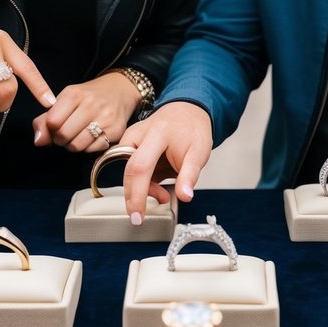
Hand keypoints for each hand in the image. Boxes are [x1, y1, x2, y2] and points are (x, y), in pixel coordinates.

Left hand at [31, 71, 141, 151]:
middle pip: (63, 135)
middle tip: (66, 133)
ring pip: (77, 146)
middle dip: (60, 139)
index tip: (56, 125)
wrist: (119, 90)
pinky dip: (87, 147)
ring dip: (73, 145)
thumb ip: (45, 120)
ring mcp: (106, 118)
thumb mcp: (65, 100)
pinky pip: (92, 150)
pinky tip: (91, 137)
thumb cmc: (87, 97)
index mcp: (75, 94)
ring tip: (77, 135)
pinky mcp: (116, 131)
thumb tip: (38, 141)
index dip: (50, 128)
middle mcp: (92, 105)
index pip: (52, 121)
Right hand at [118, 102, 212, 223]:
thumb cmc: (193, 130)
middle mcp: (138, 135)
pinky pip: (132, 169)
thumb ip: (190, 176)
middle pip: (128, 172)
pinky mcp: (129, 144)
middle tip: (147, 212)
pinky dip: (144, 181)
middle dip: (136, 197)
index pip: (139, 168)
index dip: (136, 195)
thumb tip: (185, 196)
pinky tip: (158, 182)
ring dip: (144, 188)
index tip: (138, 215)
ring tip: (164, 193)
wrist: (188, 111)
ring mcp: (131, 138)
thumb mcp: (199, 153)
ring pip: (129, 172)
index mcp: (157, 134)